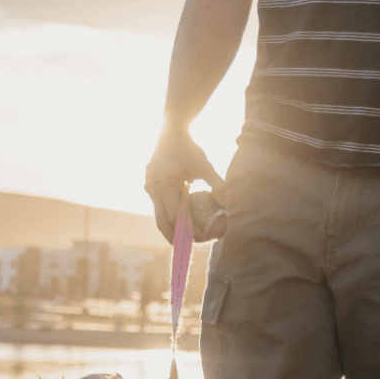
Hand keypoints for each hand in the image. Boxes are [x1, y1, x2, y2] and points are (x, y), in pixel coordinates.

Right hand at [145, 123, 226, 243]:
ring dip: (171, 231)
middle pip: (162, 222)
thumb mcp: (203, 163)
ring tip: (184, 243)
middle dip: (175, 238)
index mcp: (164, 184)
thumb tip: (229, 203)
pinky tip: (180, 226)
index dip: (187, 229)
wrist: (171, 129)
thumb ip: (216, 182)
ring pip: (159, 217)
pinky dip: (169, 218)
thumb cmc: (188, 146)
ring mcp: (150, 188)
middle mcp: (153, 188)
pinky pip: (160, 208)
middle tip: (188, 250)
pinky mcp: (152, 187)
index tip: (199, 239)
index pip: (176, 214)